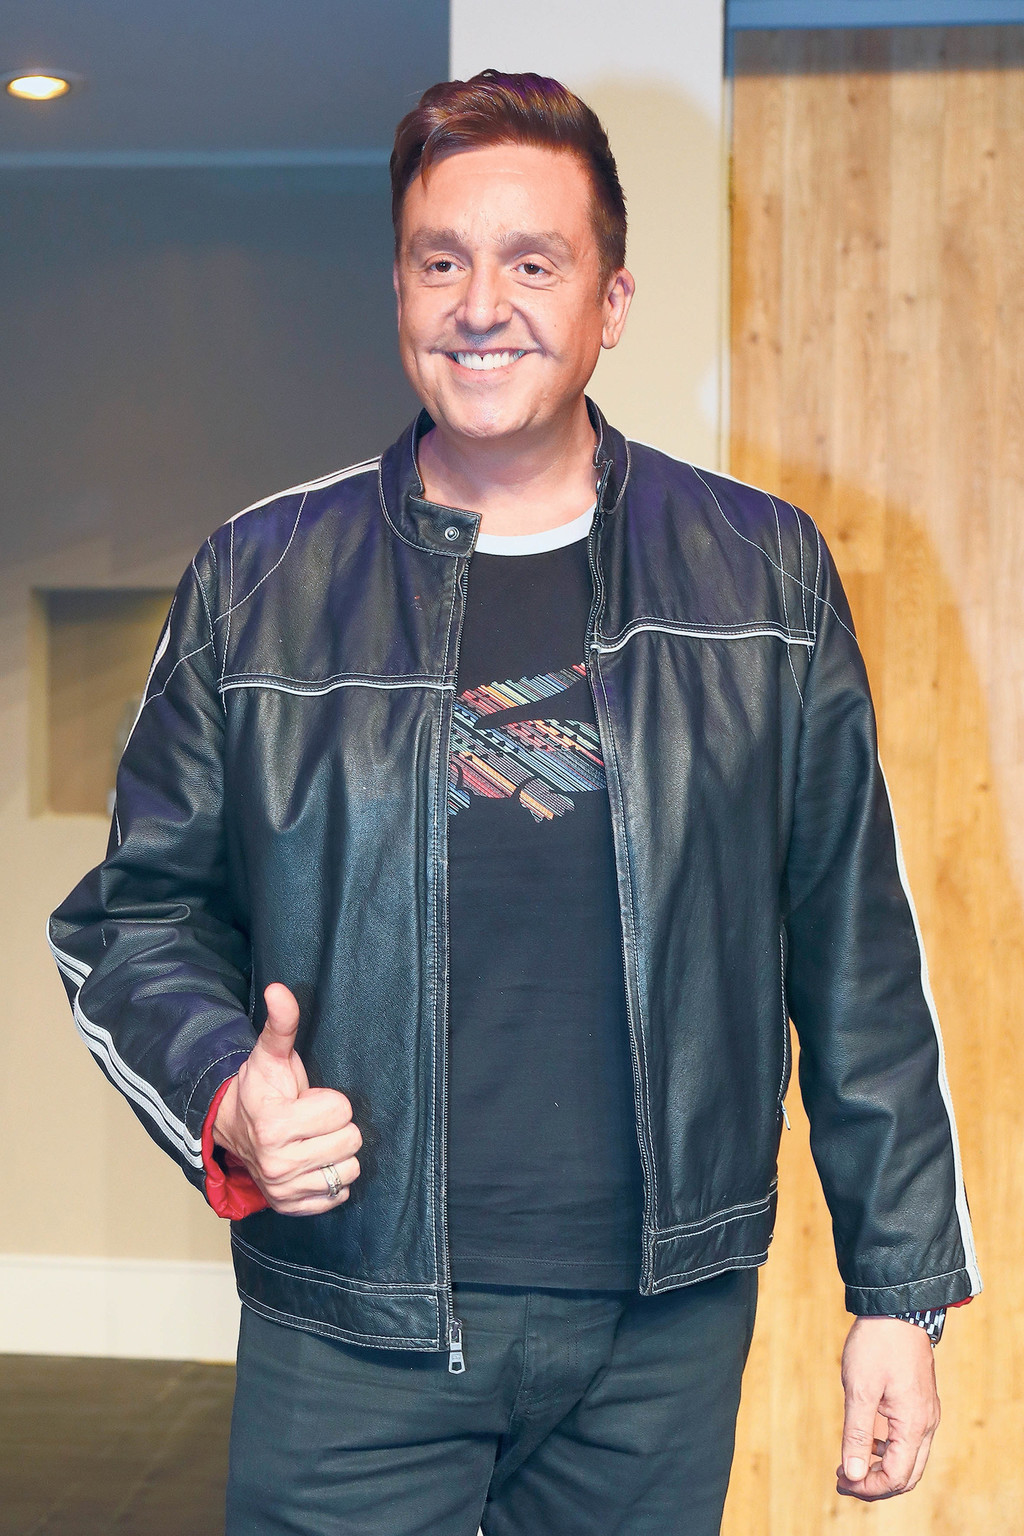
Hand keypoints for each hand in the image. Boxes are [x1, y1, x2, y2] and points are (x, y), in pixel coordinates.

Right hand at [212, 983, 361, 1214]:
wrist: (232, 1128)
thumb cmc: (260, 1089)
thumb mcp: (271, 1055)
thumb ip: (282, 1024)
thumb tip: (280, 989)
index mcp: (274, 1125)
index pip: (341, 1110)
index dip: (328, 1100)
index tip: (305, 1100)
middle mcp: (277, 1164)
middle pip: (351, 1140)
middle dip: (335, 1126)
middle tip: (310, 1121)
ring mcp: (285, 1190)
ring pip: (349, 1170)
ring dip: (336, 1153)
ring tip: (312, 1141)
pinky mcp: (292, 1207)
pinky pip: (338, 1195)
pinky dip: (330, 1179)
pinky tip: (312, 1162)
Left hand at [836, 1316, 940, 1500]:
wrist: (897, 1309)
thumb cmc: (877, 1345)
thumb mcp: (860, 1389)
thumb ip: (857, 1434)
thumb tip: (853, 1475)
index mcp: (913, 1425)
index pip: (895, 1477)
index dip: (867, 1487)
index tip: (841, 1481)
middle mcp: (926, 1424)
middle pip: (907, 1475)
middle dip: (875, 1485)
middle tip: (844, 1481)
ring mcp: (927, 1413)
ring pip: (911, 1460)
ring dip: (882, 1469)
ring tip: (851, 1464)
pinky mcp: (921, 1402)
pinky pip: (910, 1440)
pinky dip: (889, 1450)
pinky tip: (867, 1441)